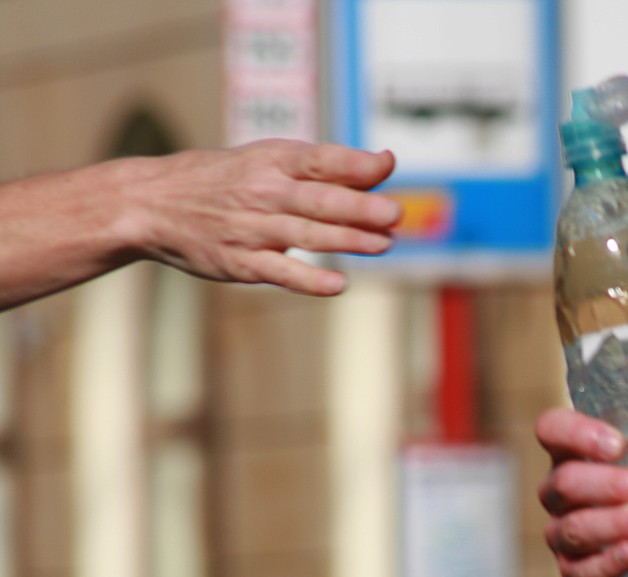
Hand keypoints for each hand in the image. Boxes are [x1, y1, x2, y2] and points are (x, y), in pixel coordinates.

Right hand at [127, 139, 399, 295]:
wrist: (150, 204)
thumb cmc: (225, 179)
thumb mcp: (268, 159)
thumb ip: (326, 166)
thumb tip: (385, 163)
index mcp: (271, 160)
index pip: (318, 159)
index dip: (353, 163)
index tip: (386, 165)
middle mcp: (262, 191)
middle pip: (317, 199)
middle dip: (358, 207)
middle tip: (395, 213)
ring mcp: (250, 229)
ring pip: (305, 234)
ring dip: (346, 240)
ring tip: (383, 244)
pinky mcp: (240, 263)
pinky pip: (279, 272)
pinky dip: (308, 280)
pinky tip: (338, 284)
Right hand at [536, 404, 627, 576]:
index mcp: (579, 454)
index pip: (553, 430)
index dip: (576, 432)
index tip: (620, 443)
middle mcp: (562, 493)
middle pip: (565, 481)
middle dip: (611, 483)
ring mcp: (566, 537)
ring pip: (574, 528)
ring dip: (616, 521)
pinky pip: (583, 572)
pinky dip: (607, 562)